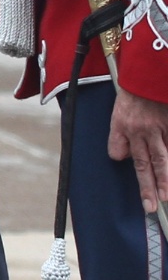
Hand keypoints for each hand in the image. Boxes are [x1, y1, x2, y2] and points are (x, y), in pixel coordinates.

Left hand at [110, 85, 167, 210]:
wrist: (150, 73)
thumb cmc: (135, 88)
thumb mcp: (120, 106)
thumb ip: (120, 131)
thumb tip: (122, 155)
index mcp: (122, 123)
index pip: (117, 150)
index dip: (121, 155)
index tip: (132, 167)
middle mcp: (139, 129)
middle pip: (142, 163)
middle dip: (146, 186)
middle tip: (149, 206)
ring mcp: (158, 128)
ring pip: (162, 159)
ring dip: (164, 180)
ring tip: (166, 197)